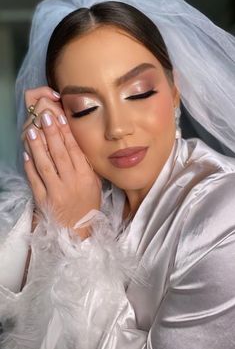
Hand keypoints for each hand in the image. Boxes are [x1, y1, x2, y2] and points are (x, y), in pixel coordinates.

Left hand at [22, 87, 101, 237]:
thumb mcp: (94, 184)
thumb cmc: (87, 205)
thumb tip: (75, 144)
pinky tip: (26, 153)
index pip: (74, 150)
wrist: (77, 231)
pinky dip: (29, 166)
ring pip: (45, 164)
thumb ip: (86, 165)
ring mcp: (56, 191)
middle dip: (51, 133)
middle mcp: (71, 182)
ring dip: (37, 146)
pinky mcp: (43, 200)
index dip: (66, 133)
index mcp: (85, 177)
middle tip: (44, 117)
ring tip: (32, 130)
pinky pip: (35, 180)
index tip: (60, 118)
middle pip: (59, 154)